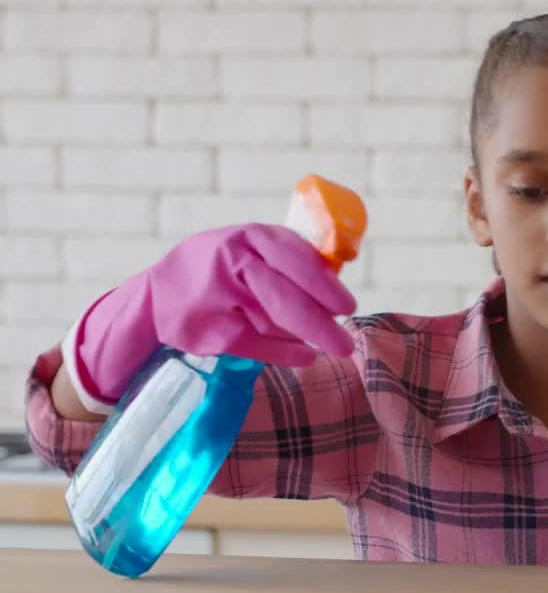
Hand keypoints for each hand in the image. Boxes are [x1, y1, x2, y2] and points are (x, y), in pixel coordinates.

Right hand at [69, 223, 356, 406]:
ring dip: (303, 337)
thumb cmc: (220, 269)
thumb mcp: (249, 247)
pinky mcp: (209, 329)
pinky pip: (257, 345)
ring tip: (326, 344)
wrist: (155, 296)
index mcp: (249, 236)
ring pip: (273, 322)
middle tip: (345, 344)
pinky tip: (304, 356)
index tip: (347, 306)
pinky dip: (285, 353)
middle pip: (284, 296)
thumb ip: (289, 256)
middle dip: (320, 323)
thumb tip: (340, 275)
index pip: (294, 257)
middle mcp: (231, 262)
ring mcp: (217, 296)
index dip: (324, 285)